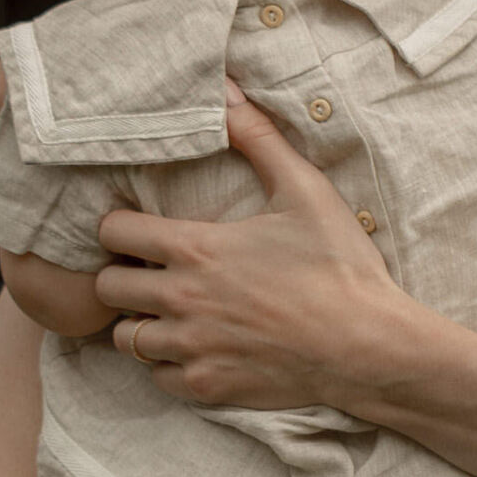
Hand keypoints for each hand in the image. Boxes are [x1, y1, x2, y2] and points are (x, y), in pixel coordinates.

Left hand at [95, 84, 399, 408]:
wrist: (368, 345)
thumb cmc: (339, 266)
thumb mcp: (305, 190)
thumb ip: (258, 138)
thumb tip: (226, 90)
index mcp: (195, 248)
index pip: (112, 232)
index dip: (121, 226)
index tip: (140, 230)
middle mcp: (181, 299)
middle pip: (107, 287)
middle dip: (123, 275)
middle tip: (151, 273)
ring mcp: (191, 347)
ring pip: (125, 337)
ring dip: (141, 322)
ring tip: (169, 314)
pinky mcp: (208, 385)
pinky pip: (157, 377)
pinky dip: (168, 364)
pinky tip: (195, 348)